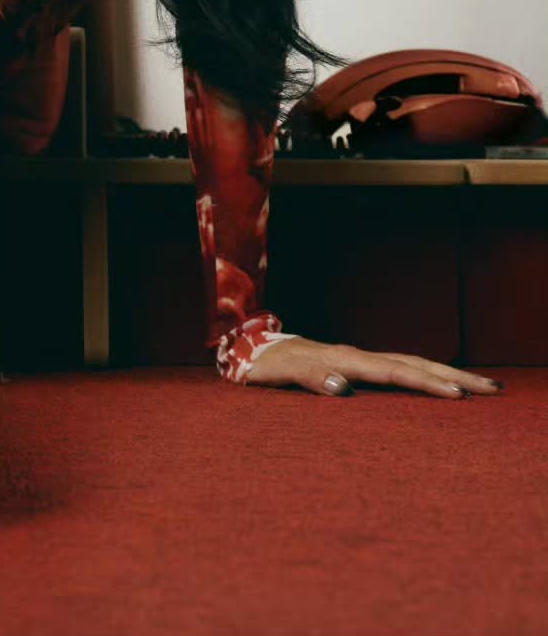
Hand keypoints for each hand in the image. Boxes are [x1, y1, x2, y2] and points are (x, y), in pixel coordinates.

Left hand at [244, 335, 504, 397]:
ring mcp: (359, 359)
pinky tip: (438, 382)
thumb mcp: (282, 375)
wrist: (255, 350)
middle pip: (412, 363)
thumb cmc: (269, 366)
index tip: (457, 395)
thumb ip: (311, 380)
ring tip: (478, 385)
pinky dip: (424, 374)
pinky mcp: (358, 366)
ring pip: (410, 363)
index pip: (393, 372)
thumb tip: (343, 390)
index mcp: (345, 360)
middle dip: (452, 375)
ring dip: (444, 373)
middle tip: (490, 388)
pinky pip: (399, 368)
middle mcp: (357, 357)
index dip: (425, 384)